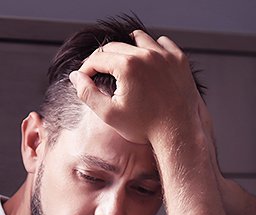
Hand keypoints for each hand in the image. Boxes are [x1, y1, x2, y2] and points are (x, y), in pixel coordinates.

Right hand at [69, 30, 201, 143]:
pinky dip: (152, 48)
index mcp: (127, 65)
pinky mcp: (179, 59)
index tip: (85, 78)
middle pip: (115, 46)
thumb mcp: (109, 114)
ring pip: (138, 39)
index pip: (97, 58)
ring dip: (126, 49)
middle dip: (103, 59)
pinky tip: (147, 63)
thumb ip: (87, 93)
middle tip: (100, 73)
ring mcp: (166, 55)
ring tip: (122, 65)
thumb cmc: (145, 127)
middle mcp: (147, 54)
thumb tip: (76, 76)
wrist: (179, 133)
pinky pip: (162, 43)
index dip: (87, 68)